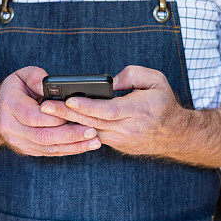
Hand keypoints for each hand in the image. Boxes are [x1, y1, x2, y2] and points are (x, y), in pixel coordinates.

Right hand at [0, 66, 100, 155]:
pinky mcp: (27, 150)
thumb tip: (51, 85)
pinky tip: (84, 146)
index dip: (56, 117)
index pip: (34, 116)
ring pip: (48, 147)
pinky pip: (49, 152)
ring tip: (94, 141)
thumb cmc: (16, 89)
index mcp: (10, 106)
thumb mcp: (23, 75)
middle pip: (43, 136)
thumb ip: (37, 78)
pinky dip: (68, 150)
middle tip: (92, 130)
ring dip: (73, 145)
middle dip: (70, 134)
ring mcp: (18, 141)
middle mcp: (10, 127)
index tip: (76, 114)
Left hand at [39, 66, 184, 155]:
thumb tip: (109, 83)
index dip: (87, 106)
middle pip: (92, 122)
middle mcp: (128, 128)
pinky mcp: (117, 146)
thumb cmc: (163, 102)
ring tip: (48, 112)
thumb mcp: (155, 80)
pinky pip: (94, 136)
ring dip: (68, 122)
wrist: (175, 134)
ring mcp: (121, 140)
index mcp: (138, 110)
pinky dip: (78, 129)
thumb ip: (132, 75)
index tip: (69, 99)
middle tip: (45, 107)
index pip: (108, 110)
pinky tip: (62, 121)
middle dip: (66, 113)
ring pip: (90, 131)